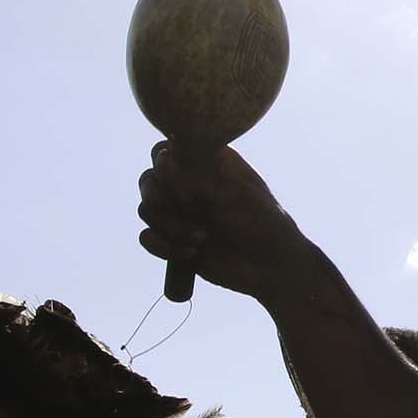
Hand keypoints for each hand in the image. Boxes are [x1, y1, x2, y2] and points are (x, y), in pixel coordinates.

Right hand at [137, 141, 309, 302]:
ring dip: (170, 227)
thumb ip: (194, 178)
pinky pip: (147, 238)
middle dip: (161, 199)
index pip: (166, 148)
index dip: (165, 164)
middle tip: (189, 209)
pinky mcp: (173, 239)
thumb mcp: (231, 195)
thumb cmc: (261, 224)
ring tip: (202, 238)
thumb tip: (160, 158)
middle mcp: (189, 184)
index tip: (186, 183)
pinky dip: (163, 247)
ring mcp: (180, 212)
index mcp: (207, 162)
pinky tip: (190, 254)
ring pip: (146, 210)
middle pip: (149, 180)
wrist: (271, 268)